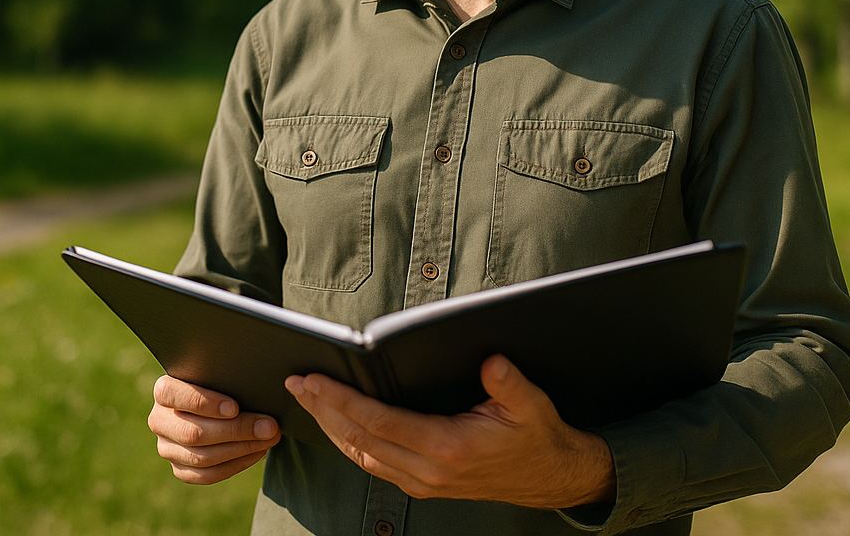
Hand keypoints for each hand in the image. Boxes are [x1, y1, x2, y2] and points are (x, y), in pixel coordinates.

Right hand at [149, 375, 281, 483]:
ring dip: (241, 449)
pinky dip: (236, 464)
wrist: (217, 405)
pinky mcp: (180, 468)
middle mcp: (159, 420)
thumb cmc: (222, 382)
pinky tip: (258, 452)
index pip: (172, 395)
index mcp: (163, 390)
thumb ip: (229, 376)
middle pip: (192, 433)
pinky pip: (207, 475)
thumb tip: (260, 387)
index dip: (204, 403)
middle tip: (269, 426)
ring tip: (269, 439)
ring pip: (201, 457)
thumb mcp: (220, 374)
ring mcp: (167, 448)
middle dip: (235, 430)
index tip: (234, 407)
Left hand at [285, 354, 615, 509]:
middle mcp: (429, 472)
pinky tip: (335, 424)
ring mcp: (424, 483)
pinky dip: (348, 443)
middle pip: (360, 441)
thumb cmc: (538, 436)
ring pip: (361, 457)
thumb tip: (492, 363)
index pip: (379, 422)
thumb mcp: (532, 405)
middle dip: (323, 411)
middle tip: (295, 382)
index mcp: (448, 449)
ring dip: (330, 427)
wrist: (554, 478)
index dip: (342, 401)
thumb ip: (509, 384)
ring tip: (306, 398)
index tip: (315, 380)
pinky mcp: (423, 486)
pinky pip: (374, 465)